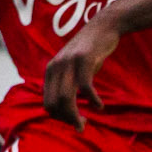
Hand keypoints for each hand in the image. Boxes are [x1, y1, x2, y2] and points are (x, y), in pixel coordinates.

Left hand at [42, 13, 119, 130]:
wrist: (103, 26)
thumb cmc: (90, 51)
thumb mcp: (72, 67)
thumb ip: (66, 83)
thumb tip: (64, 109)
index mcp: (50, 71)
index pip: (48, 103)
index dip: (60, 117)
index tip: (75, 121)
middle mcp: (56, 67)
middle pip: (55, 103)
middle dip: (67, 119)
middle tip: (81, 125)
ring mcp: (69, 63)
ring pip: (66, 98)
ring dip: (75, 115)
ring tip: (85, 123)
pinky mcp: (85, 60)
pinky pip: (85, 87)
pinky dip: (92, 100)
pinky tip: (99, 106)